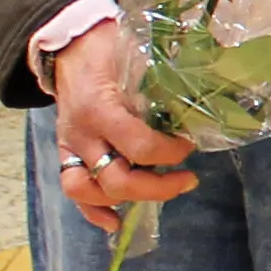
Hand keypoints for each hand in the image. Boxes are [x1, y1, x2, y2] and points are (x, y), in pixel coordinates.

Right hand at [52, 22, 197, 232]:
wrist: (68, 46)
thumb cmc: (108, 48)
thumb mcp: (136, 56)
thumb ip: (163, 81)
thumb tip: (206, 94)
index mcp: (99, 107)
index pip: (137, 145)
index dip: (169, 152)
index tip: (190, 144)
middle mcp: (81, 133)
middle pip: (115, 179)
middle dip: (157, 187)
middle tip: (189, 178)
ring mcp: (69, 147)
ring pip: (88, 191)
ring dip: (128, 201)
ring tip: (162, 193)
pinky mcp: (65, 154)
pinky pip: (74, 191)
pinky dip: (93, 212)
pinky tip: (116, 223)